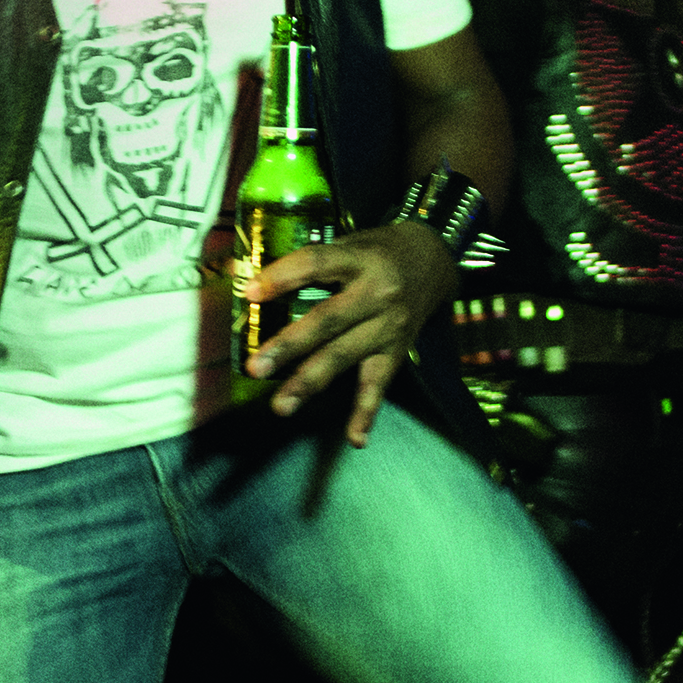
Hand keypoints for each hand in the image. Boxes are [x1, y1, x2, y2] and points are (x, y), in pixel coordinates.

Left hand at [245, 220, 453, 444]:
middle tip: (256, 367)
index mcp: (358, 259)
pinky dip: (366, 413)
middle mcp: (376, 293)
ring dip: (309, 382)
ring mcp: (387, 326)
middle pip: (327, 320)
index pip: (316, 263)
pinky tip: (354, 438)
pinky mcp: (396, 352)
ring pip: (344, 356)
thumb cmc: (376, 252)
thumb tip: (252, 286)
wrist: (432, 261)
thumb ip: (312, 265)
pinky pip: (378, 385)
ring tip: (281, 406)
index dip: (283, 277)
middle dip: (290, 346)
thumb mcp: (349, 244)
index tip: (250, 292)